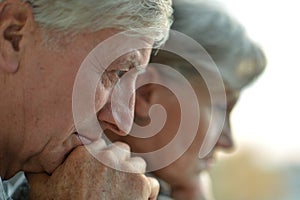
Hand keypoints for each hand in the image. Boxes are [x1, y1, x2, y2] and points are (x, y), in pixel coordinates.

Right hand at [27, 140, 158, 199]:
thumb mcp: (43, 188)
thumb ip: (42, 168)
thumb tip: (39, 159)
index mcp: (86, 153)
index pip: (100, 144)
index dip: (99, 157)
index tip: (99, 167)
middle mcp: (108, 157)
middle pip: (121, 151)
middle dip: (117, 162)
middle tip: (110, 180)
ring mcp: (128, 170)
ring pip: (137, 164)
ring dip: (132, 175)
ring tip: (122, 191)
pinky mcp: (142, 186)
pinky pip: (151, 184)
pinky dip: (147, 192)